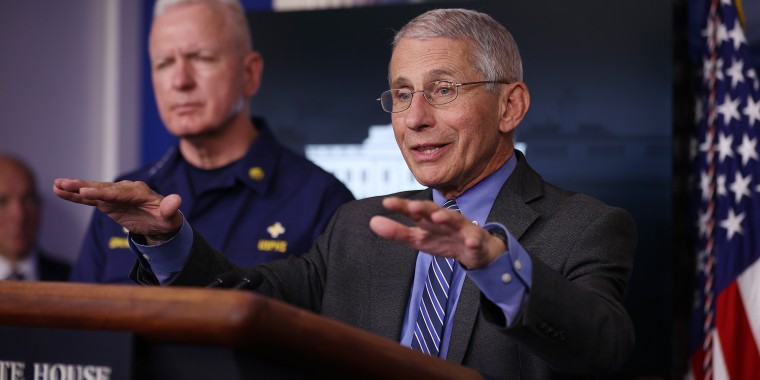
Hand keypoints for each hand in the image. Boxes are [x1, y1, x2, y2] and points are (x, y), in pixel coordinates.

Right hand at [53, 178, 182, 243]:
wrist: (162, 222)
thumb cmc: (167, 219)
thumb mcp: (171, 217)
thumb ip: (170, 208)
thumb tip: (176, 200)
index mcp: (139, 191)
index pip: (118, 192)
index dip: (102, 193)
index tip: (87, 192)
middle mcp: (125, 189)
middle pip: (101, 188)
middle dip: (83, 186)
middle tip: (64, 183)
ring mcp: (115, 195)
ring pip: (92, 191)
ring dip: (74, 189)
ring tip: (57, 185)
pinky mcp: (108, 202)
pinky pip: (90, 199)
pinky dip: (76, 196)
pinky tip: (60, 192)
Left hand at [369, 197, 505, 268]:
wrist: (475, 249)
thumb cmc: (443, 239)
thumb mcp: (418, 239)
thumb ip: (396, 231)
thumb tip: (372, 222)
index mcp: (428, 220)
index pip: (413, 211)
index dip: (401, 207)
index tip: (386, 203)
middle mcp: (444, 220)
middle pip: (433, 211)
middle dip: (424, 208)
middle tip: (412, 207)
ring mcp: (461, 228)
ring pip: (454, 220)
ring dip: (446, 217)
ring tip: (437, 217)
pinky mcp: (475, 240)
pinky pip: (474, 240)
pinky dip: (472, 240)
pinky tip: (469, 242)